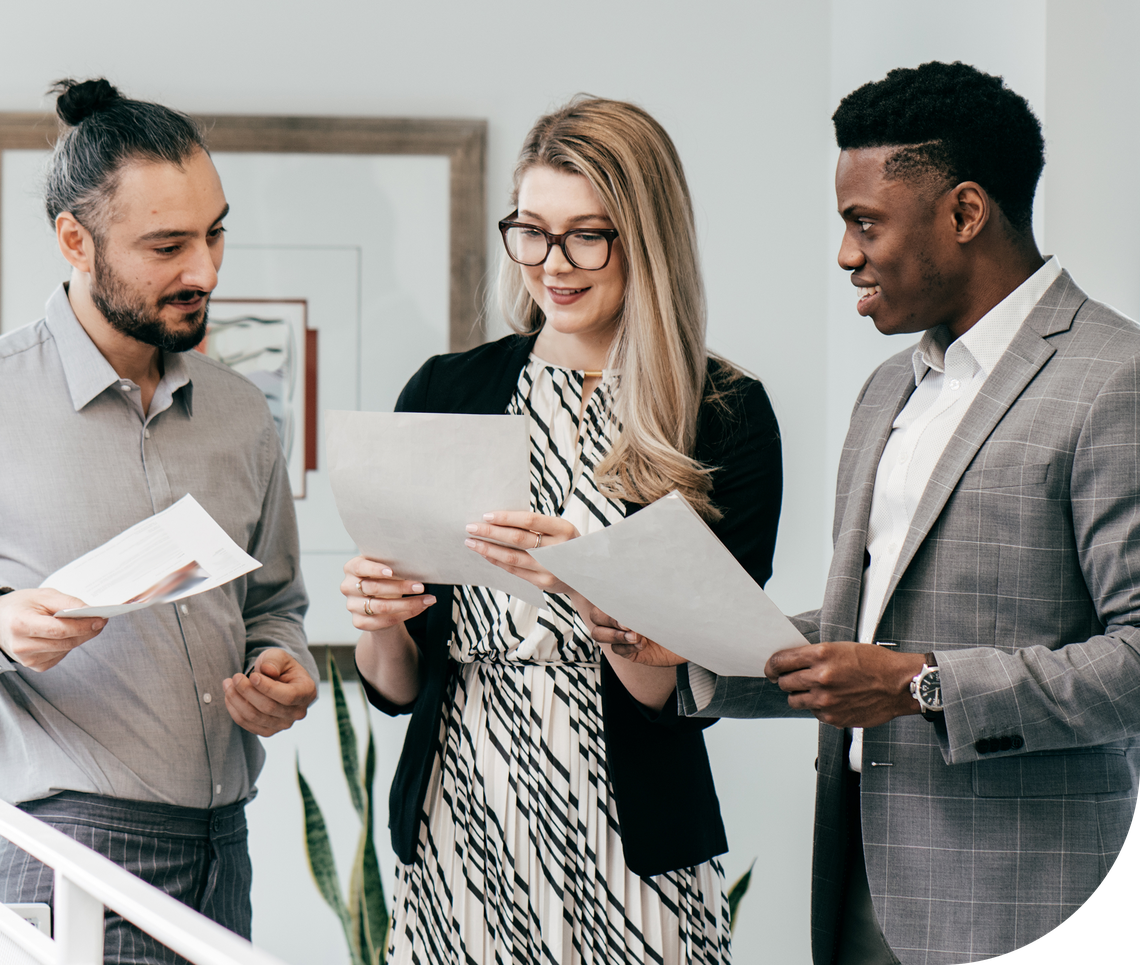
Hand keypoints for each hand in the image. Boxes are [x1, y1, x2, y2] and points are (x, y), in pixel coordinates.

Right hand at [0, 588, 107, 671]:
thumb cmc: (21, 606)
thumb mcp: (42, 595)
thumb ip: (67, 602)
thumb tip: (90, 610)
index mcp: (21, 624)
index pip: (59, 630)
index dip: (83, 626)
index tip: (101, 619)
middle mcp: (22, 645)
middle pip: (66, 641)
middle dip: (87, 631)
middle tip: (100, 621)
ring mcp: (28, 659)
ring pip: (66, 649)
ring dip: (79, 637)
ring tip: (84, 624)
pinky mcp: (35, 666)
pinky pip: (61, 655)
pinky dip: (68, 645)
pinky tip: (65, 635)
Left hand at [223, 648, 316, 736]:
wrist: (278, 680)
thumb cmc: (280, 667)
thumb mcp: (279, 657)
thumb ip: (274, 661)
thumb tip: (268, 671)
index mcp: (307, 692)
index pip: (288, 696)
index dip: (267, 687)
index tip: (252, 675)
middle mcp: (298, 712)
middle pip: (269, 707)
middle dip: (247, 691)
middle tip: (235, 677)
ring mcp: (284, 725)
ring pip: (255, 717)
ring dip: (237, 700)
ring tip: (228, 684)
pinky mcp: (269, 731)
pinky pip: (248, 725)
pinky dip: (235, 710)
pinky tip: (229, 696)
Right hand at [341, 556, 434, 630]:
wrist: (380, 600)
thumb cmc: (384, 577)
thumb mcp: (386, 567)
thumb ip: (394, 563)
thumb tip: (416, 562)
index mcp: (352, 568)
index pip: (361, 567)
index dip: (375, 570)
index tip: (392, 571)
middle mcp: (348, 587)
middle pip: (375, 588)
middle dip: (400, 587)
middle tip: (421, 586)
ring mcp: (352, 606)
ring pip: (382, 607)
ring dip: (409, 603)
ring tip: (428, 599)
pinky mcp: (360, 622)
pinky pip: (386, 620)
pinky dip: (406, 614)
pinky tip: (420, 608)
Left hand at [464, 511, 580, 592]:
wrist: (587, 574)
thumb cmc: (567, 544)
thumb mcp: (561, 529)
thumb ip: (538, 525)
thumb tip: (499, 518)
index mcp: (564, 529)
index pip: (530, 521)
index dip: (507, 517)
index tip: (486, 515)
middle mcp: (558, 549)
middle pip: (518, 539)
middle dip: (491, 532)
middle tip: (471, 527)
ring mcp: (550, 568)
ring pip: (513, 557)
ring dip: (488, 549)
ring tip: (471, 542)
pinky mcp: (543, 582)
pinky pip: (514, 570)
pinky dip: (497, 561)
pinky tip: (485, 554)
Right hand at [586, 604, 685, 666]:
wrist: (695, 635)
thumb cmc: (679, 612)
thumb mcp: (663, 600)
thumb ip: (646, 595)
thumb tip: (634, 578)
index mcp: (626, 601)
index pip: (601, 596)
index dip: (603, 601)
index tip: (620, 605)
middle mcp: (621, 617)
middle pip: (595, 617)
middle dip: (608, 620)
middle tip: (627, 624)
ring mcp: (624, 635)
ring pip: (599, 634)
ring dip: (615, 635)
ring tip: (635, 636)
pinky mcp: (631, 652)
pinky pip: (618, 650)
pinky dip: (627, 647)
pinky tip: (642, 644)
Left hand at [764, 642, 924, 727]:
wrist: (899, 685)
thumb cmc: (875, 664)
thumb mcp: (841, 648)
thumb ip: (814, 656)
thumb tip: (792, 662)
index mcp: (821, 655)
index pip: (780, 661)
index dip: (772, 665)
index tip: (771, 668)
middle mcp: (820, 678)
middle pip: (783, 682)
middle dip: (785, 680)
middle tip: (793, 679)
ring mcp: (825, 700)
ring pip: (794, 700)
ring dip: (799, 695)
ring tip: (814, 690)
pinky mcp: (832, 717)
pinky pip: (812, 712)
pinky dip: (817, 707)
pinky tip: (832, 699)